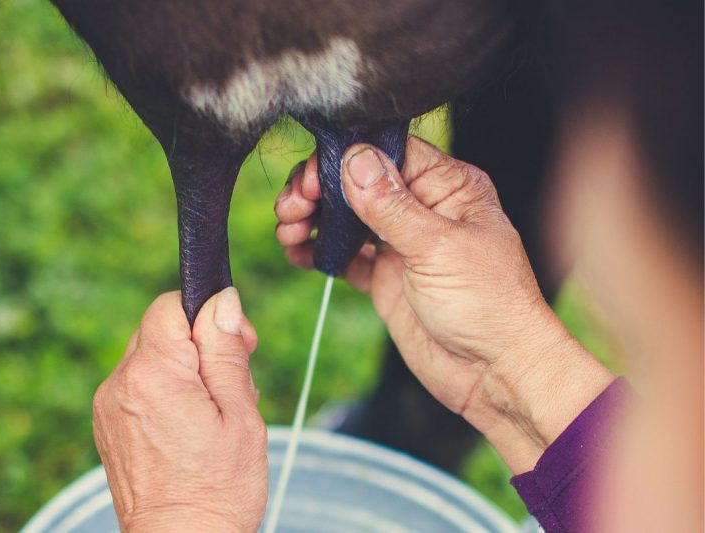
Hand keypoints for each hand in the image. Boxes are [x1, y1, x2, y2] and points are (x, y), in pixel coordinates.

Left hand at [92, 289, 266, 531]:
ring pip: (151, 357)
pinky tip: (190, 425)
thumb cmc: (218, 489)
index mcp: (153, 374)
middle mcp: (120, 384)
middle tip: (234, 382)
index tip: (237, 343)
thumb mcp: (239, 413)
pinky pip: (139, 386)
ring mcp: (108, 406)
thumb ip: (225, 351)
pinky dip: (166, 392)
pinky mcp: (107, 426)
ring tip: (213, 412)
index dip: (208, 313)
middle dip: (200, 343)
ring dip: (184, 369)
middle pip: (160, 329)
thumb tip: (222, 300)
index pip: (170, 305)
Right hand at [275, 136, 612, 471]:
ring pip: (346, 216)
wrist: (494, 375)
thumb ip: (391, 206)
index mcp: (448, 188)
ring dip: (312, 218)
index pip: (388, 152)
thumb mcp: (438, 248)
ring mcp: (401, 243)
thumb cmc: (490, 307)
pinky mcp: (386, 276)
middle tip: (292, 207)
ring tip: (288, 230)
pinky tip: (298, 252)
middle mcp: (423, 208)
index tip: (313, 178)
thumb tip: (355, 160)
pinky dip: (318, 251)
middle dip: (320, 189)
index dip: (346, 159)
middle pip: (359, 181)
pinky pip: (344, 255)